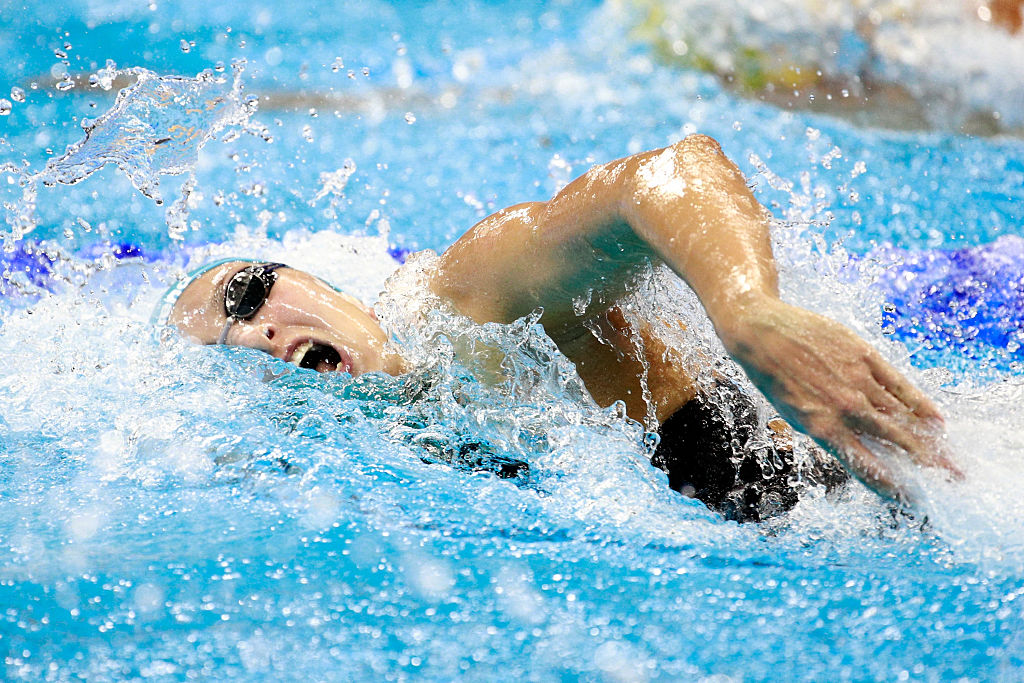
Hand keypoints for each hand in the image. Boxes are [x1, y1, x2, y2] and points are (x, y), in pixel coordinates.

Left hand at [718, 295, 961, 501]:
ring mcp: (857, 380)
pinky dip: (920, 404)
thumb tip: (863, 450)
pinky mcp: (865, 356)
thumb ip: (831, 431)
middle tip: (952, 481)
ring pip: (903, 415)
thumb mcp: (796, 414)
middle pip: (897, 442)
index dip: (892, 485)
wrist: (760, 333)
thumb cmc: (774, 378)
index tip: (913, 499)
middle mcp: (844, 408)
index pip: (866, 466)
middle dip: (928, 465)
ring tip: (951, 459)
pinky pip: (900, 385)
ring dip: (931, 440)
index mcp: (822, 428)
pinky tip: (937, 420)